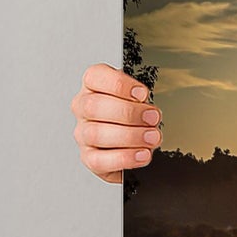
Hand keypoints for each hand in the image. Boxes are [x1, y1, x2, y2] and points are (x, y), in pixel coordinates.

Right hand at [71, 63, 162, 183]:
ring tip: (152, 137)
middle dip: (129, 113)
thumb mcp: (141, 98)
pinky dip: (125, 157)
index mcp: (94, 86)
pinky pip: (100, 160)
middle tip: (153, 118)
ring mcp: (83, 134)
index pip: (95, 76)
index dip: (119, 85)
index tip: (142, 93)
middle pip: (94, 106)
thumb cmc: (136, 115)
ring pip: (96, 134)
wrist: (134, 143)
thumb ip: (142, 98)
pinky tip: (142, 154)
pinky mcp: (89, 158)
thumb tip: (152, 109)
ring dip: (130, 136)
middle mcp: (84, 109)